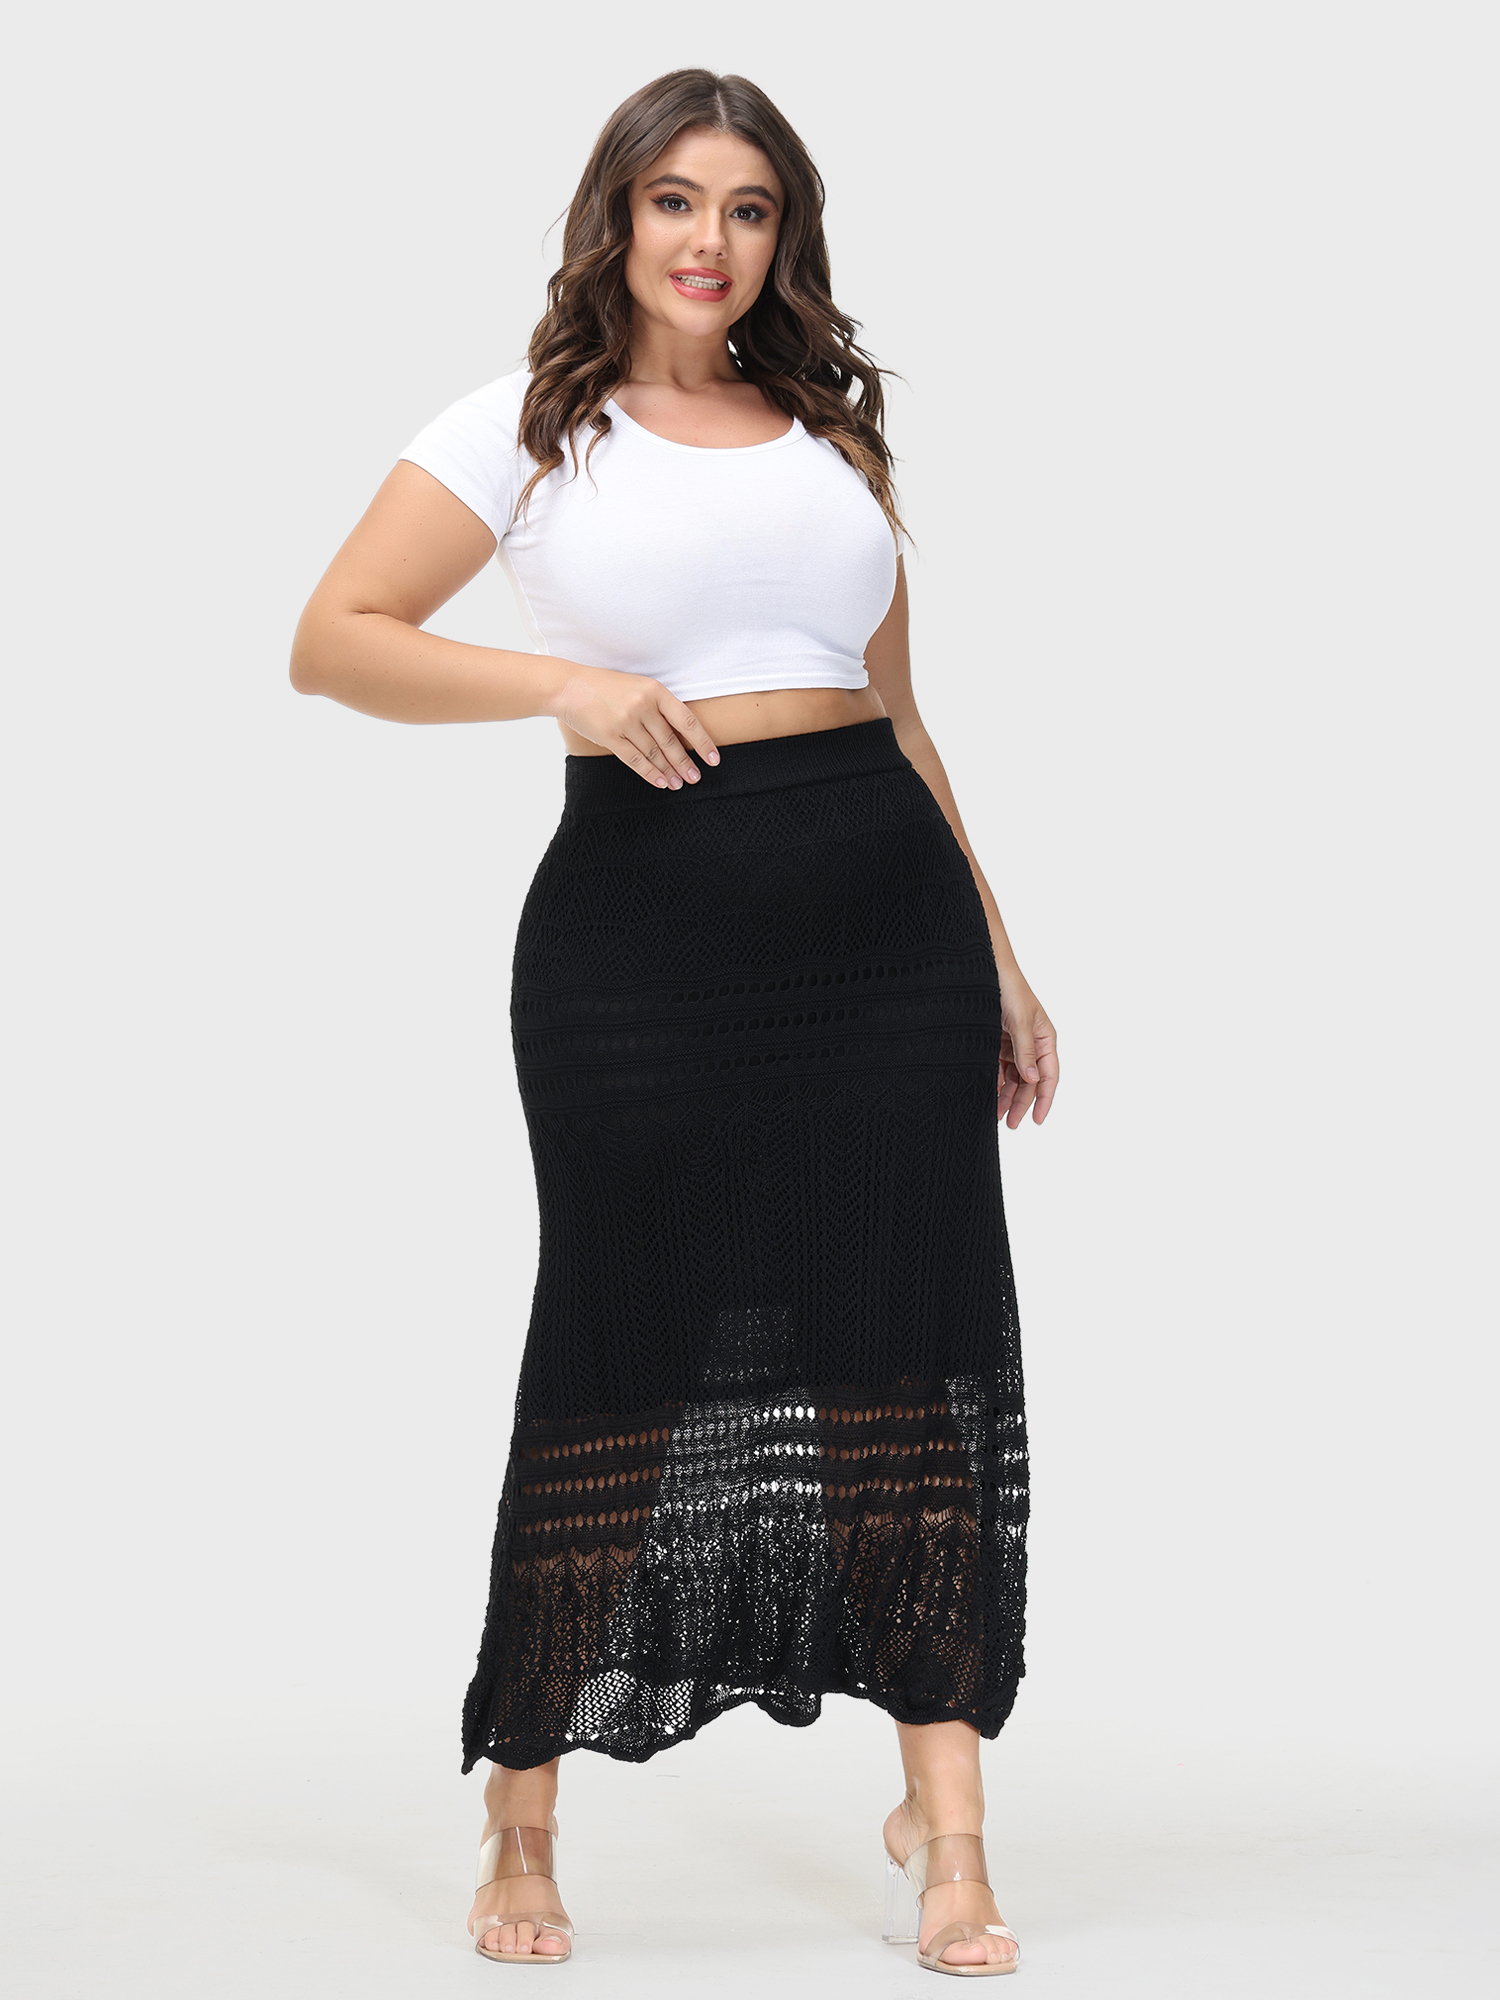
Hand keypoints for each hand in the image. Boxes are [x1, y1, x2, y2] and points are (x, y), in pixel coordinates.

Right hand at [550, 665, 719, 788]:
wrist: (570, 687)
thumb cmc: (606, 687)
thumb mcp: (638, 687)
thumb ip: (658, 706)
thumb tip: (680, 735)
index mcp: (655, 691)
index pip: (687, 721)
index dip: (703, 742)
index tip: (713, 759)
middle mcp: (643, 706)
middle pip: (671, 742)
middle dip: (685, 763)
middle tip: (695, 778)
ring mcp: (626, 722)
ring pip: (655, 753)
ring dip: (669, 771)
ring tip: (679, 783)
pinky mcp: (610, 737)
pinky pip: (635, 760)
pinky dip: (650, 773)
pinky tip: (661, 782)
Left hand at [996, 973, 1057, 1128]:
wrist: (984, 968)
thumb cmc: (1009, 988)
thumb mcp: (1020, 1022)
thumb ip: (1025, 1052)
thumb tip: (1032, 1079)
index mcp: (1045, 1038)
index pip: (1049, 1076)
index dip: (1044, 1099)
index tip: (1037, 1120)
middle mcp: (1031, 1043)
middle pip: (1030, 1081)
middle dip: (1022, 1103)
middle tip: (1011, 1124)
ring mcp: (1013, 1043)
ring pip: (1013, 1077)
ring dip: (1006, 1096)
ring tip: (996, 1114)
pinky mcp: (996, 1041)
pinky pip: (998, 1067)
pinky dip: (994, 1081)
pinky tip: (988, 1093)